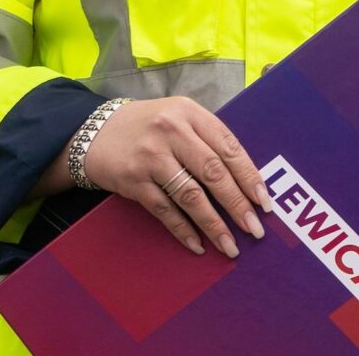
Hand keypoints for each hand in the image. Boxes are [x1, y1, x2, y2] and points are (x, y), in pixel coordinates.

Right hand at [76, 97, 270, 258]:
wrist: (94, 132)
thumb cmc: (148, 127)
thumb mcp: (180, 118)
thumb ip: (208, 139)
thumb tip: (246, 179)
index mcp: (190, 113)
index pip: (229, 147)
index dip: (249, 176)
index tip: (264, 201)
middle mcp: (172, 131)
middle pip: (213, 172)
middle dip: (237, 204)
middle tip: (255, 228)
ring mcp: (151, 157)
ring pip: (191, 195)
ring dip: (214, 224)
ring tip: (231, 245)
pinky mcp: (133, 180)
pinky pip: (164, 210)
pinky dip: (183, 229)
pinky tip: (198, 244)